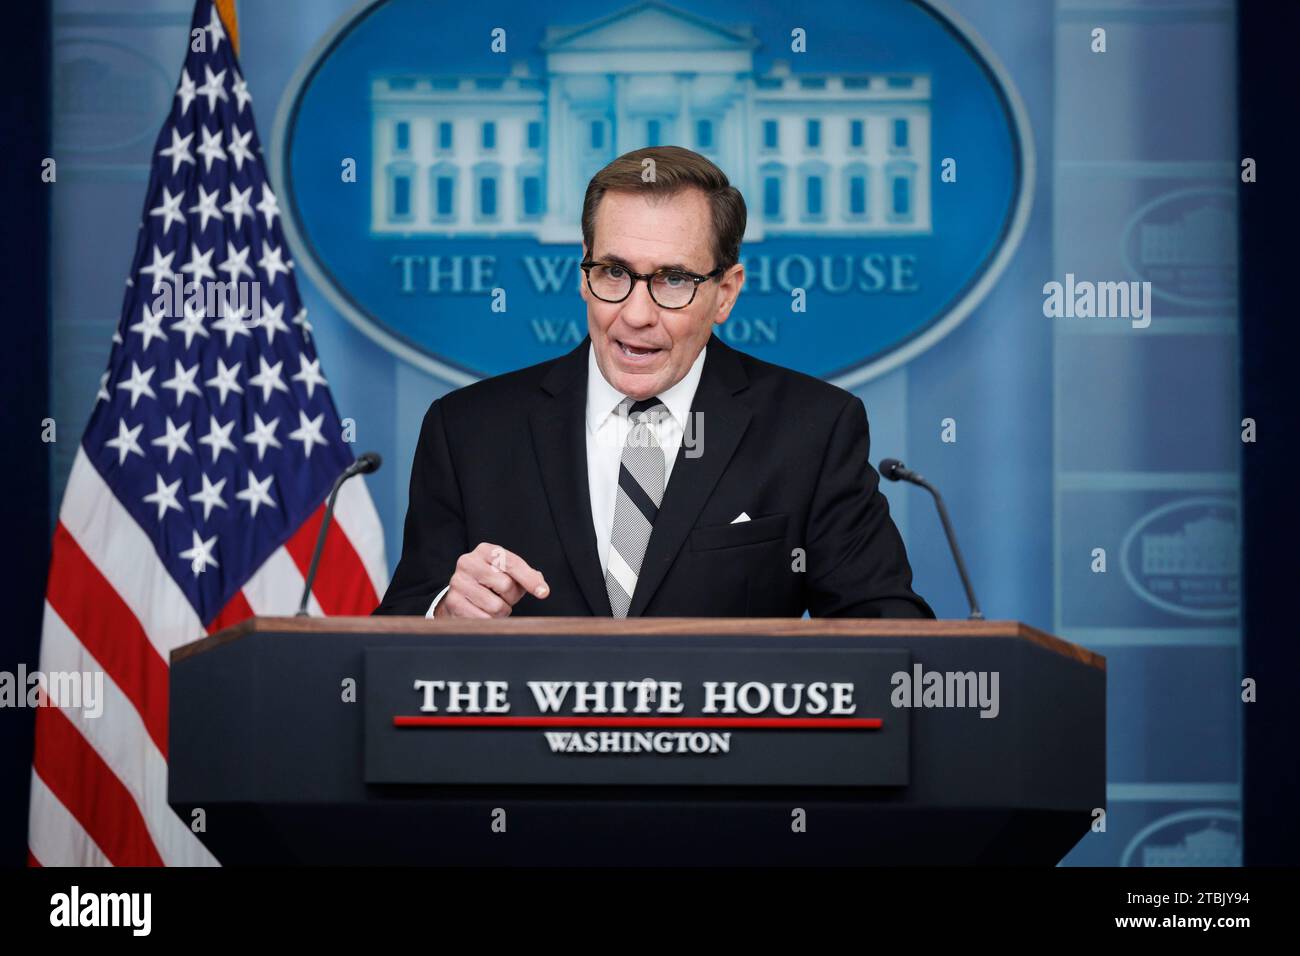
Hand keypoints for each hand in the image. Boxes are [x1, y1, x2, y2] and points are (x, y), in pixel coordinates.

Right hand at [434, 543, 549, 617]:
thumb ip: (527, 577)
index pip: (512, 563)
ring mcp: (458, 582)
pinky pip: (483, 619)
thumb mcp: (508, 573)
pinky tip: (482, 612)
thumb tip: (541, 587)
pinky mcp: (453, 602)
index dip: (530, 579)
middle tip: (503, 596)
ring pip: (496, 606)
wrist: (460, 594)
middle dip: (511, 597)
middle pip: (506, 585)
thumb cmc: (490, 582)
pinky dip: (489, 620)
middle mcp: (468, 562)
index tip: (543, 593)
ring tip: (492, 604)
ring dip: (501, 611)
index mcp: (485, 550)